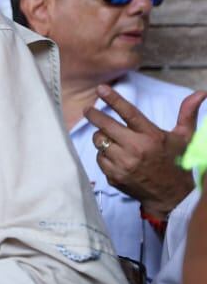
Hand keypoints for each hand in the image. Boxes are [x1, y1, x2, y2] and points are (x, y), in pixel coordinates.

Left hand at [85, 85, 206, 216]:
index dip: (113, 99)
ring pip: (100, 142)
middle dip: (94, 115)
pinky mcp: (114, 176)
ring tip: (110, 138)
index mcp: (152, 136)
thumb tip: (200, 92)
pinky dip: (104, 154)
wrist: (171, 195)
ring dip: (102, 137)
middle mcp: (136, 149)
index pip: (129, 113)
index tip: (100, 89)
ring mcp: (123, 164)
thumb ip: (187, 113)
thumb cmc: (176, 161)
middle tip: (88, 110)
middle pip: (105, 126)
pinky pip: (99, 158)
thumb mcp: (184, 137)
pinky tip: (114, 155)